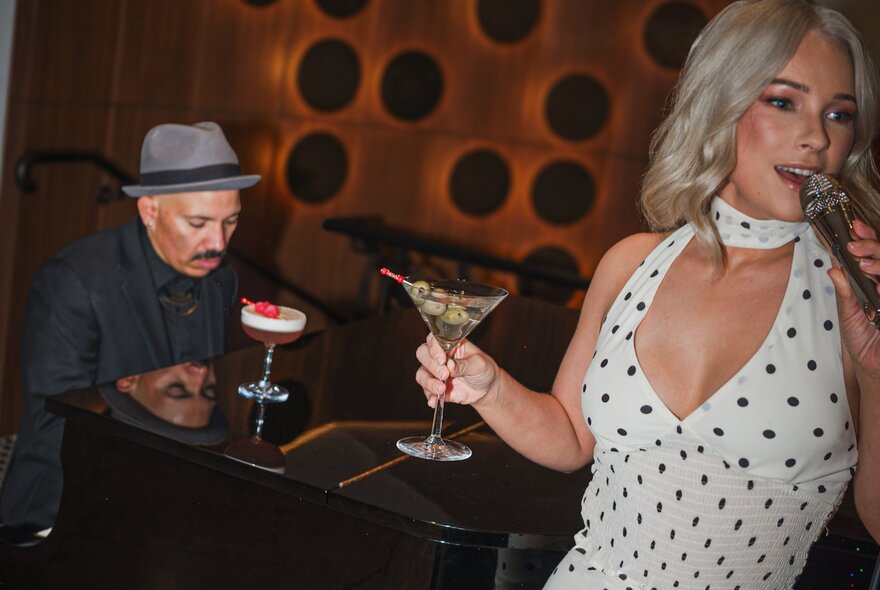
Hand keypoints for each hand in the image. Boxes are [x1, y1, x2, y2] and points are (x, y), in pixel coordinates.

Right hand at [415, 334, 499, 407]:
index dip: (434, 348)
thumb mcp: (479, 364)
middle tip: (444, 375)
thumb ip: (464, 364)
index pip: (434, 340)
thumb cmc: (483, 369)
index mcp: (450, 344)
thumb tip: (450, 365)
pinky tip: (434, 401)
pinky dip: (429, 396)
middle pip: (422, 354)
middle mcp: (439, 356)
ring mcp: (435, 372)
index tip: (442, 359)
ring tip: (441, 389)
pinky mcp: (435, 387)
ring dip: (428, 382)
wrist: (487, 389)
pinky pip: (426, 391)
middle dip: (431, 365)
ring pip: (421, 373)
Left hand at [830, 219, 879, 375]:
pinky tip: (878, 285)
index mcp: (876, 283)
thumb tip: (834, 268)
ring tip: (864, 264)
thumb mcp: (849, 314)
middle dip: (873, 247)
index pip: (875, 255)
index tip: (854, 228)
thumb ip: (845, 292)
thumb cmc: (863, 340)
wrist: (873, 366)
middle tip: (855, 244)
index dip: (868, 240)